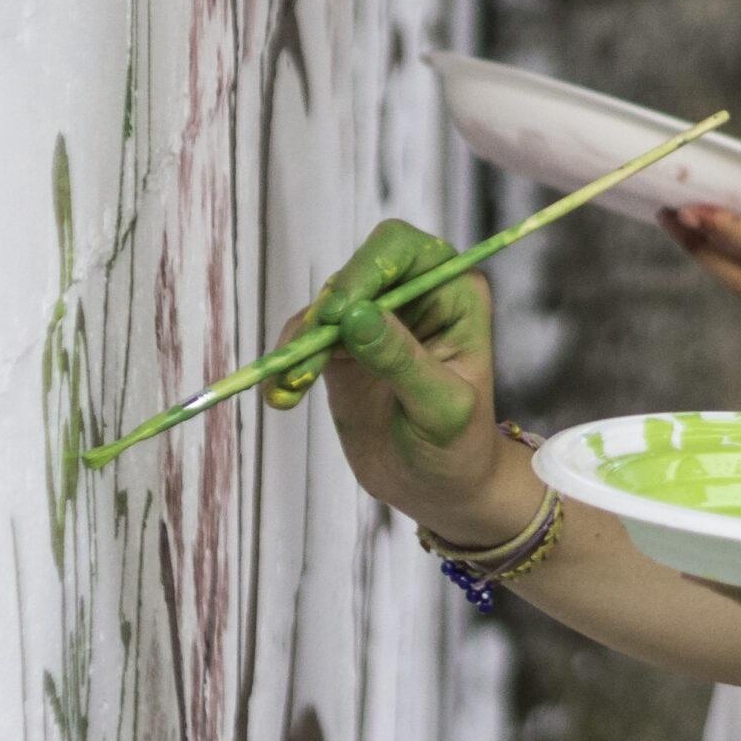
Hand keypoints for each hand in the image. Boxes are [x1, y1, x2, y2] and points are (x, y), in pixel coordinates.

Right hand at [272, 220, 537, 546]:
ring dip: (300, 343)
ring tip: (290, 387)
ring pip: (324, 307)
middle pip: (356, 272)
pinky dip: (288, 363)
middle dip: (327, 311)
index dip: (368, 269)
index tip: (340, 313)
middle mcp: (413, 297)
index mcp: (452, 294)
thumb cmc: (458, 447)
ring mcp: (374, 321)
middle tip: (308, 353)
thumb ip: (401, 360)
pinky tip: (282, 396)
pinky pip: (304, 340)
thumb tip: (356, 316)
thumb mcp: (441, 409)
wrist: (438, 489)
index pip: (405, 251)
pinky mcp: (342, 351)